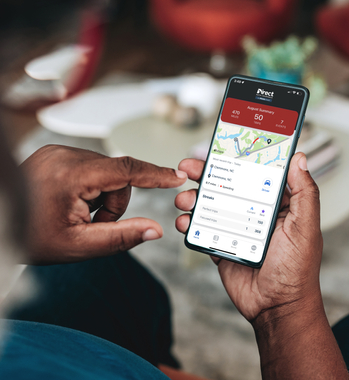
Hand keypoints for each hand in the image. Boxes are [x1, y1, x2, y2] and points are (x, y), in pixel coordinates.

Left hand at [20, 145, 187, 263]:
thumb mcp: (78, 246)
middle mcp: (64, 156)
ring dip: (101, 198)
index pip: (126, 169)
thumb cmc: (28, 238)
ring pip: (105, 173)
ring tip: (77, 218)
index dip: (156, 174)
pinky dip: (89, 189)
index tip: (178, 177)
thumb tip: (157, 230)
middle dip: (114, 203)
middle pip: (118, 175)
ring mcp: (57, 152)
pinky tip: (69, 205)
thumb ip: (121, 237)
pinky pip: (89, 169)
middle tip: (93, 227)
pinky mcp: (53, 155)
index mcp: (70, 175)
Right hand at [176, 153, 348, 378]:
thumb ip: (304, 192)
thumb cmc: (298, 269)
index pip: (259, 173)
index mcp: (279, 204)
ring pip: (211, 204)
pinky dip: (188, 223)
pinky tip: (183, 221)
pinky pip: (201, 230)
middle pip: (229, 184)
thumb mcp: (306, 226)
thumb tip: (299, 159)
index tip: (223, 145)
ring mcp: (237, 229)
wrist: (277, 307)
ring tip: (185, 198)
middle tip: (187, 166)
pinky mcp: (221, 246)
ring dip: (193, 197)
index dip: (241, 158)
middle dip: (206, 173)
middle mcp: (256, 213)